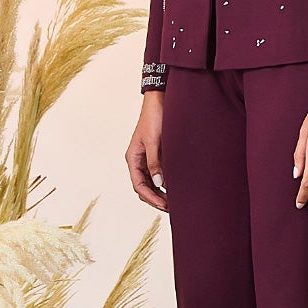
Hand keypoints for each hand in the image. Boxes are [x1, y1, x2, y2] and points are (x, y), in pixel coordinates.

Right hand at [126, 91, 167, 210]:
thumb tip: (160, 185)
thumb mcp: (155, 141)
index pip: (139, 185)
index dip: (151, 198)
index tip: (165, 205)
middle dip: (156, 199)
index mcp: (133, 158)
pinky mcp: (157, 154)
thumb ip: (155, 163)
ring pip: (151, 183)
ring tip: (174, 201)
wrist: (160, 99)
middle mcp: (138, 160)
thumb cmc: (155, 117)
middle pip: (144, 187)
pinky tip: (175, 188)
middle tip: (172, 208)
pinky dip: (165, 183)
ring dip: (160, 193)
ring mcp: (147, 158)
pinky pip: (158, 174)